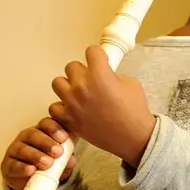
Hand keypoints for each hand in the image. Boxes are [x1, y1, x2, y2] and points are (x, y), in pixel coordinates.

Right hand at [1, 117, 76, 189]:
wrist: (30, 179)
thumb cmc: (48, 163)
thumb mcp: (60, 160)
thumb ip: (66, 158)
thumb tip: (71, 160)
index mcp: (41, 131)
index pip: (46, 124)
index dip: (54, 128)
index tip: (64, 138)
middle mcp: (26, 137)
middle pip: (33, 135)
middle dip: (47, 143)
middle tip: (58, 152)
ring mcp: (15, 150)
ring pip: (23, 149)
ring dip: (36, 156)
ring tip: (48, 163)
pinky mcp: (8, 165)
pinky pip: (14, 165)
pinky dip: (23, 168)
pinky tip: (31, 170)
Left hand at [49, 45, 155, 166]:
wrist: (134, 137)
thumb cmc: (135, 113)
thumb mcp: (131, 84)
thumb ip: (113, 75)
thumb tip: (104, 73)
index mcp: (100, 75)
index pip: (91, 51)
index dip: (97, 55)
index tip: (99, 60)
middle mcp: (83, 86)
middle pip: (71, 65)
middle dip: (82, 71)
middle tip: (91, 80)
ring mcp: (73, 102)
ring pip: (58, 83)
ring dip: (68, 86)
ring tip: (79, 94)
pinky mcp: (68, 118)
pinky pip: (54, 106)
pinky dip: (62, 107)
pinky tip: (73, 109)